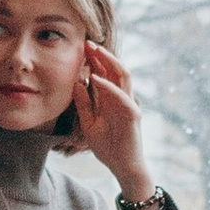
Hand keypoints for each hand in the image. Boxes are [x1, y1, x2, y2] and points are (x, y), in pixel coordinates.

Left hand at [66, 40, 152, 201]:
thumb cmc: (108, 147)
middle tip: (87, 42)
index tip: (81, 48)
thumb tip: (76, 83)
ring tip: (94, 51)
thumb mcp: (89, 123)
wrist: (122, 167)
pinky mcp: (133, 115)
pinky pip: (122, 96)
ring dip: (109, 61)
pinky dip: (109, 86)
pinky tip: (95, 78)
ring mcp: (129, 105)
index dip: (95, 59)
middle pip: (115, 69)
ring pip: (123, 75)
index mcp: (112, 99)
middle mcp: (122, 98)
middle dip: (102, 54)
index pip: (106, 73)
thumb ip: (84, 104)